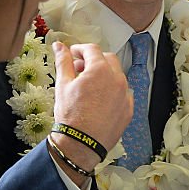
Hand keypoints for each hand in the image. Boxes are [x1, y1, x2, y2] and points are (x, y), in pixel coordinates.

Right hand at [51, 41, 131, 163]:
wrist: (81, 143)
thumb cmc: (71, 115)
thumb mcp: (63, 84)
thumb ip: (63, 61)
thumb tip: (59, 46)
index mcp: (100, 70)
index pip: (92, 49)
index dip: (80, 49)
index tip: (73, 54)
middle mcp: (117, 80)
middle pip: (108, 59)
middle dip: (93, 60)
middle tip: (79, 69)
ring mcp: (125, 95)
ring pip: (117, 76)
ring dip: (104, 75)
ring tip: (88, 86)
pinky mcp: (129, 109)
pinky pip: (123, 93)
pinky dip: (112, 91)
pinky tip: (99, 100)